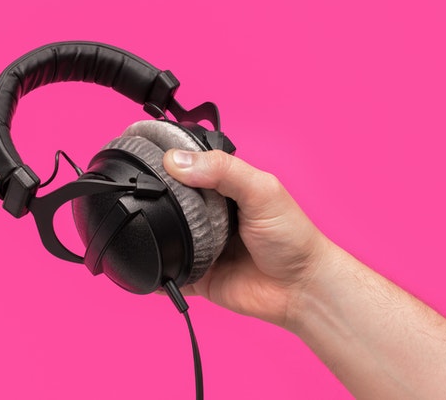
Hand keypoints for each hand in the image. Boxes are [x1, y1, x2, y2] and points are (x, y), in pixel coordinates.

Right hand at [163, 149, 328, 327]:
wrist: (301, 289)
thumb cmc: (292, 237)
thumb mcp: (261, 191)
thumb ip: (223, 171)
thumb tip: (177, 161)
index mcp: (224, 187)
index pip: (189, 168)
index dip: (169, 163)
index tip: (145, 157)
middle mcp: (209, 214)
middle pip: (170, 202)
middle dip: (158, 200)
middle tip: (147, 197)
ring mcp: (201, 245)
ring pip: (164, 236)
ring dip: (155, 234)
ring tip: (148, 229)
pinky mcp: (196, 275)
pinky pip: (167, 273)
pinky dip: (157, 273)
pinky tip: (146, 267)